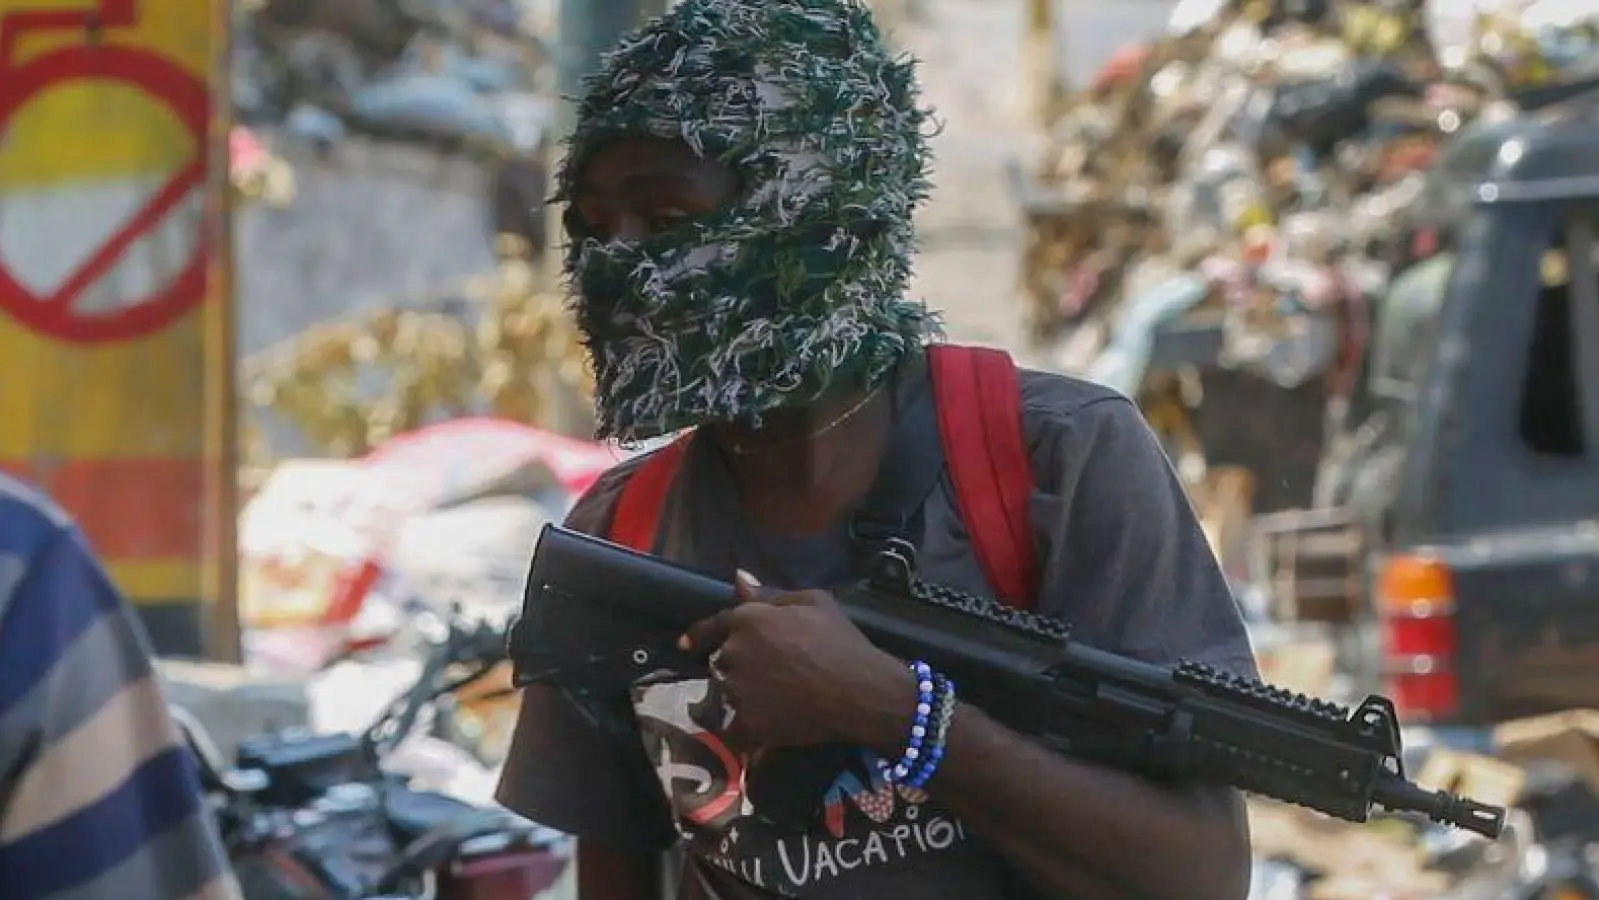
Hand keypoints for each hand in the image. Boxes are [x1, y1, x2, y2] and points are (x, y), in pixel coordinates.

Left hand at [680, 571, 914, 752]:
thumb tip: (738, 580)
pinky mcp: (748, 723)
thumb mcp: (814, 602)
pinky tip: (764, 730)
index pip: (713, 625)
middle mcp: (734, 653)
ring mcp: (738, 689)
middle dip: (738, 665)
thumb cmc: (842, 641)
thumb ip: (771, 594)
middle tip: (769, 674)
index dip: (699, 634)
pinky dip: (745, 730)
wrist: (861, 691)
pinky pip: (734, 729)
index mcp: (747, 619)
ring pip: (728, 693)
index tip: (686, 644)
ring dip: (742, 696)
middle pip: (723, 661)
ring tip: (773, 701)